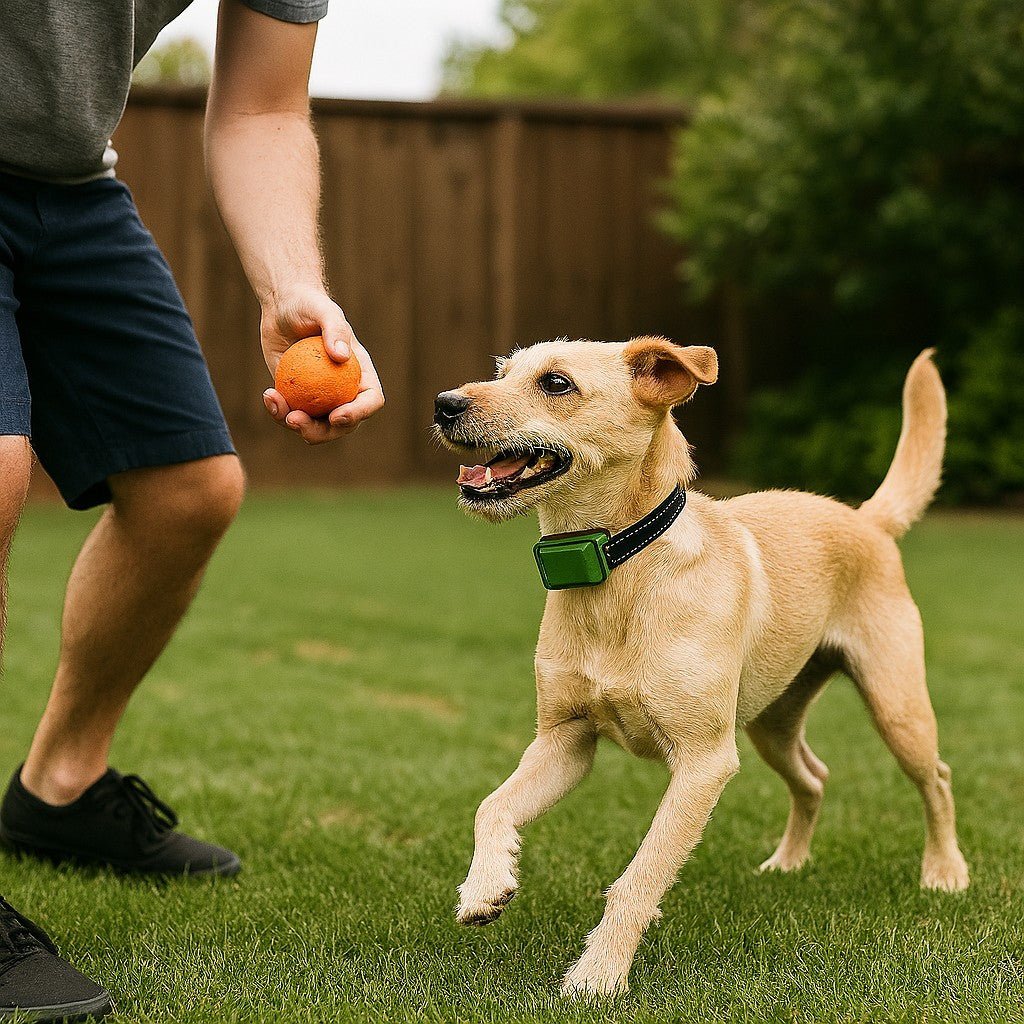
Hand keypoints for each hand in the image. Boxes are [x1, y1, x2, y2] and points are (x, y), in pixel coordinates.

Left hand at [260, 286, 384, 444]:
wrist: (283, 308)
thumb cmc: (309, 305)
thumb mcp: (323, 310)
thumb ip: (335, 329)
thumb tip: (341, 356)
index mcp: (360, 374)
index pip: (371, 400)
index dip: (358, 413)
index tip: (336, 415)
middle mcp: (344, 390)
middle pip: (344, 424)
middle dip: (323, 432)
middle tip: (297, 422)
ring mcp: (321, 397)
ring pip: (316, 426)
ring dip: (296, 425)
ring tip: (275, 404)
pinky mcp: (297, 397)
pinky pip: (291, 413)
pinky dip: (279, 410)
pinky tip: (268, 395)